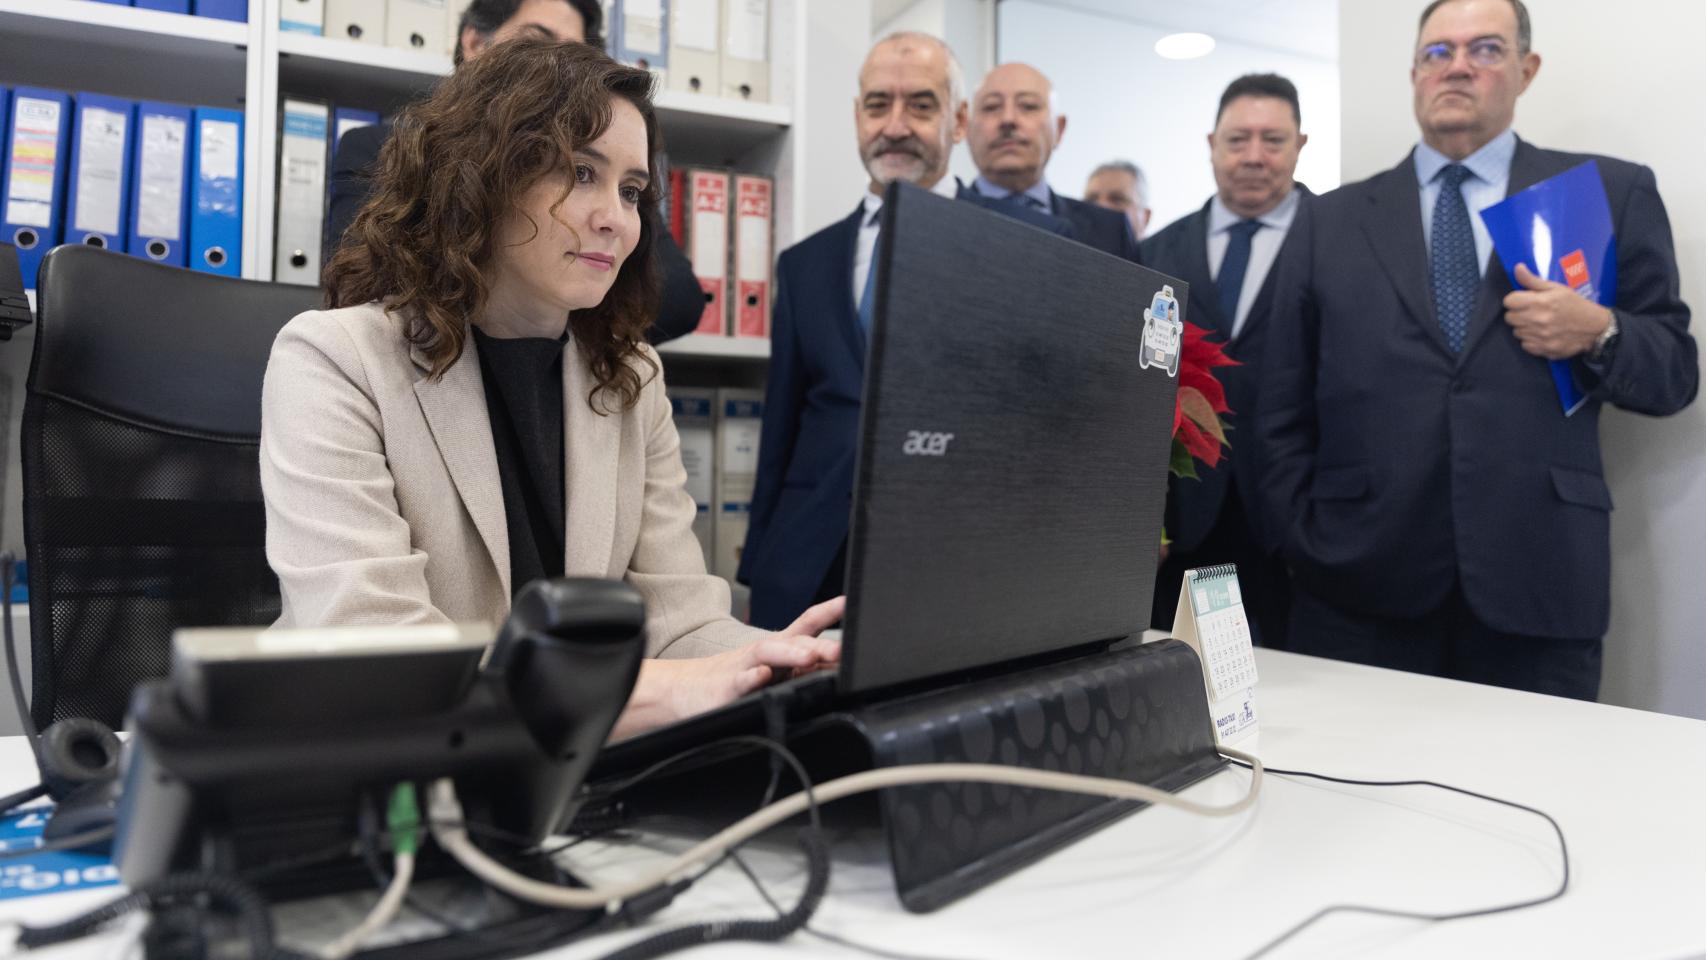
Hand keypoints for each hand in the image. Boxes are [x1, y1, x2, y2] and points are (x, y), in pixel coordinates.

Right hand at [609, 597, 843, 739]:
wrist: (680, 691)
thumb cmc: (729, 681)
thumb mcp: (770, 673)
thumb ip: (800, 669)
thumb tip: (838, 667)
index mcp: (776, 650)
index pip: (806, 626)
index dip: (828, 612)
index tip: (851, 603)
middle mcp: (761, 653)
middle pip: (793, 640)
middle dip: (819, 643)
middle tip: (844, 649)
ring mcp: (742, 668)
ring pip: (768, 655)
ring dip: (791, 654)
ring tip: (811, 656)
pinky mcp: (723, 689)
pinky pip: (738, 683)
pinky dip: (750, 679)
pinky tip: (761, 677)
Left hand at [1503, 263, 1612, 359]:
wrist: (1595, 327)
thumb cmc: (1575, 305)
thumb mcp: (1556, 288)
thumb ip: (1533, 280)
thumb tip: (1517, 268)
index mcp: (1540, 302)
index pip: (1509, 301)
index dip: (1515, 299)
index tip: (1523, 300)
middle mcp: (1538, 320)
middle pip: (1509, 318)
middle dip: (1518, 313)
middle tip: (1532, 311)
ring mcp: (1540, 336)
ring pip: (1516, 332)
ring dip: (1524, 327)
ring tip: (1539, 322)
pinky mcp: (1544, 349)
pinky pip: (1525, 345)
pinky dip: (1531, 340)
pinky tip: (1542, 334)